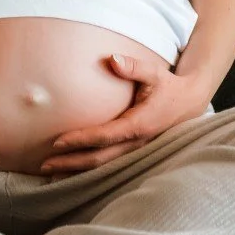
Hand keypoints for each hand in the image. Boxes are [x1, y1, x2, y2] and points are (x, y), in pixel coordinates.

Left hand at [38, 53, 210, 177]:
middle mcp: (136, 144)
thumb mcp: (154, 73)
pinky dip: (89, 171)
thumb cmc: (168, 86)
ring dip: (77, 172)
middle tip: (45, 165)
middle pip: (99, 160)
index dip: (80, 140)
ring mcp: (136, 152)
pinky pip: (109, 166)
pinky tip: (71, 173)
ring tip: (51, 175)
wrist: (189, 104)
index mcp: (139, 125)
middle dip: (71, 164)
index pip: (104, 136)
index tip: (57, 142)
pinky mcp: (134, 154)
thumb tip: (112, 59)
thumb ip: (133, 66)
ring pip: (103, 168)